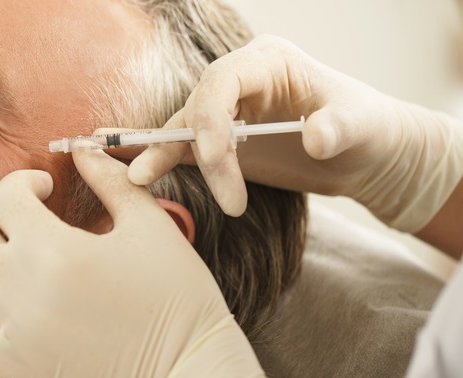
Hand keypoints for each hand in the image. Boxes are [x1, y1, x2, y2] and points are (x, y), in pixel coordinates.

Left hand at [0, 150, 284, 377]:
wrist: (187, 365)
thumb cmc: (176, 290)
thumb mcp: (149, 222)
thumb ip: (109, 178)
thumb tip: (80, 148)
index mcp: (55, 249)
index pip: (4, 198)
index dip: (22, 180)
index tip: (44, 186)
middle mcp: (24, 291)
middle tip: (13, 215)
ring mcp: (16, 334)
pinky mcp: (19, 368)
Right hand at [125, 35, 462, 232]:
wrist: (367, 155)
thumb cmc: (369, 130)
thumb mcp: (363, 126)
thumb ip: (340, 128)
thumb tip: (316, 137)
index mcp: (268, 62)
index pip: (221, 83)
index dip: (210, 122)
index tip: (221, 166)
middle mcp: (240, 81)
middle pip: (196, 108)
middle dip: (187, 149)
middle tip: (190, 190)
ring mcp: (227, 111)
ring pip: (181, 129)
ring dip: (157, 155)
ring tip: (135, 179)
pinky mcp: (221, 141)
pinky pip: (184, 149)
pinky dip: (160, 161)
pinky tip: (133, 173)